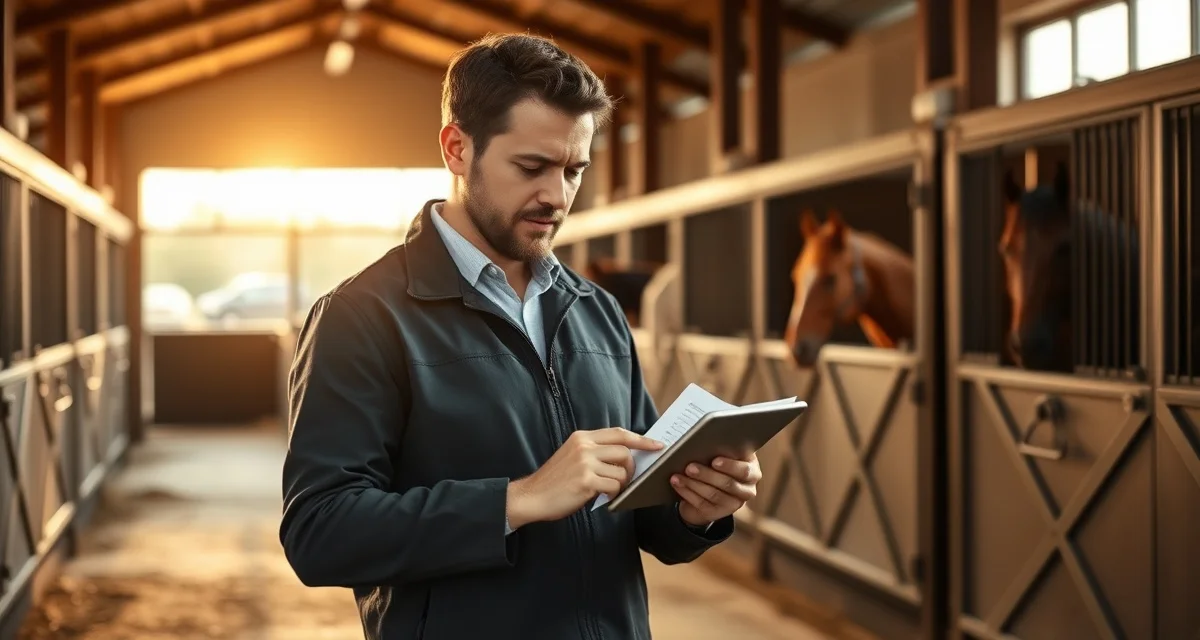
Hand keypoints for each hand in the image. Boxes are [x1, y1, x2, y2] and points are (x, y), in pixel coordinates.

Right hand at [507, 428, 663, 528]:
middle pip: (625, 452)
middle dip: (631, 468)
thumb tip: (627, 456)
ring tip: (608, 490)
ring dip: (620, 484)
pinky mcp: (586, 481)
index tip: (658, 445)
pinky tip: (603, 497)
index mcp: (582, 437)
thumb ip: (595, 452)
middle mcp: (584, 446)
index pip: (619, 433)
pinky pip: (614, 486)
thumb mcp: (573, 456)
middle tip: (626, 479)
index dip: (641, 439)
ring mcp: (585, 463)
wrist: (531, 496)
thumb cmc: (555, 481)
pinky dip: (613, 494)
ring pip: (622, 471)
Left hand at [671, 453, 761, 526]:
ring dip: (693, 484)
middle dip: (707, 475)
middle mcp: (747, 489)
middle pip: (728, 483)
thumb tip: (702, 438)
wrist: (709, 488)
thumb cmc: (715, 463)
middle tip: (689, 467)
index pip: (745, 470)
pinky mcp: (718, 513)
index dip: (730, 466)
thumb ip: (718, 447)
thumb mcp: (721, 454)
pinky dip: (687, 493)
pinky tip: (678, 484)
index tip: (714, 460)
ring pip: (713, 494)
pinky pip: (702, 504)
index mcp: (752, 470)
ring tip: (678, 475)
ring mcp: (734, 504)